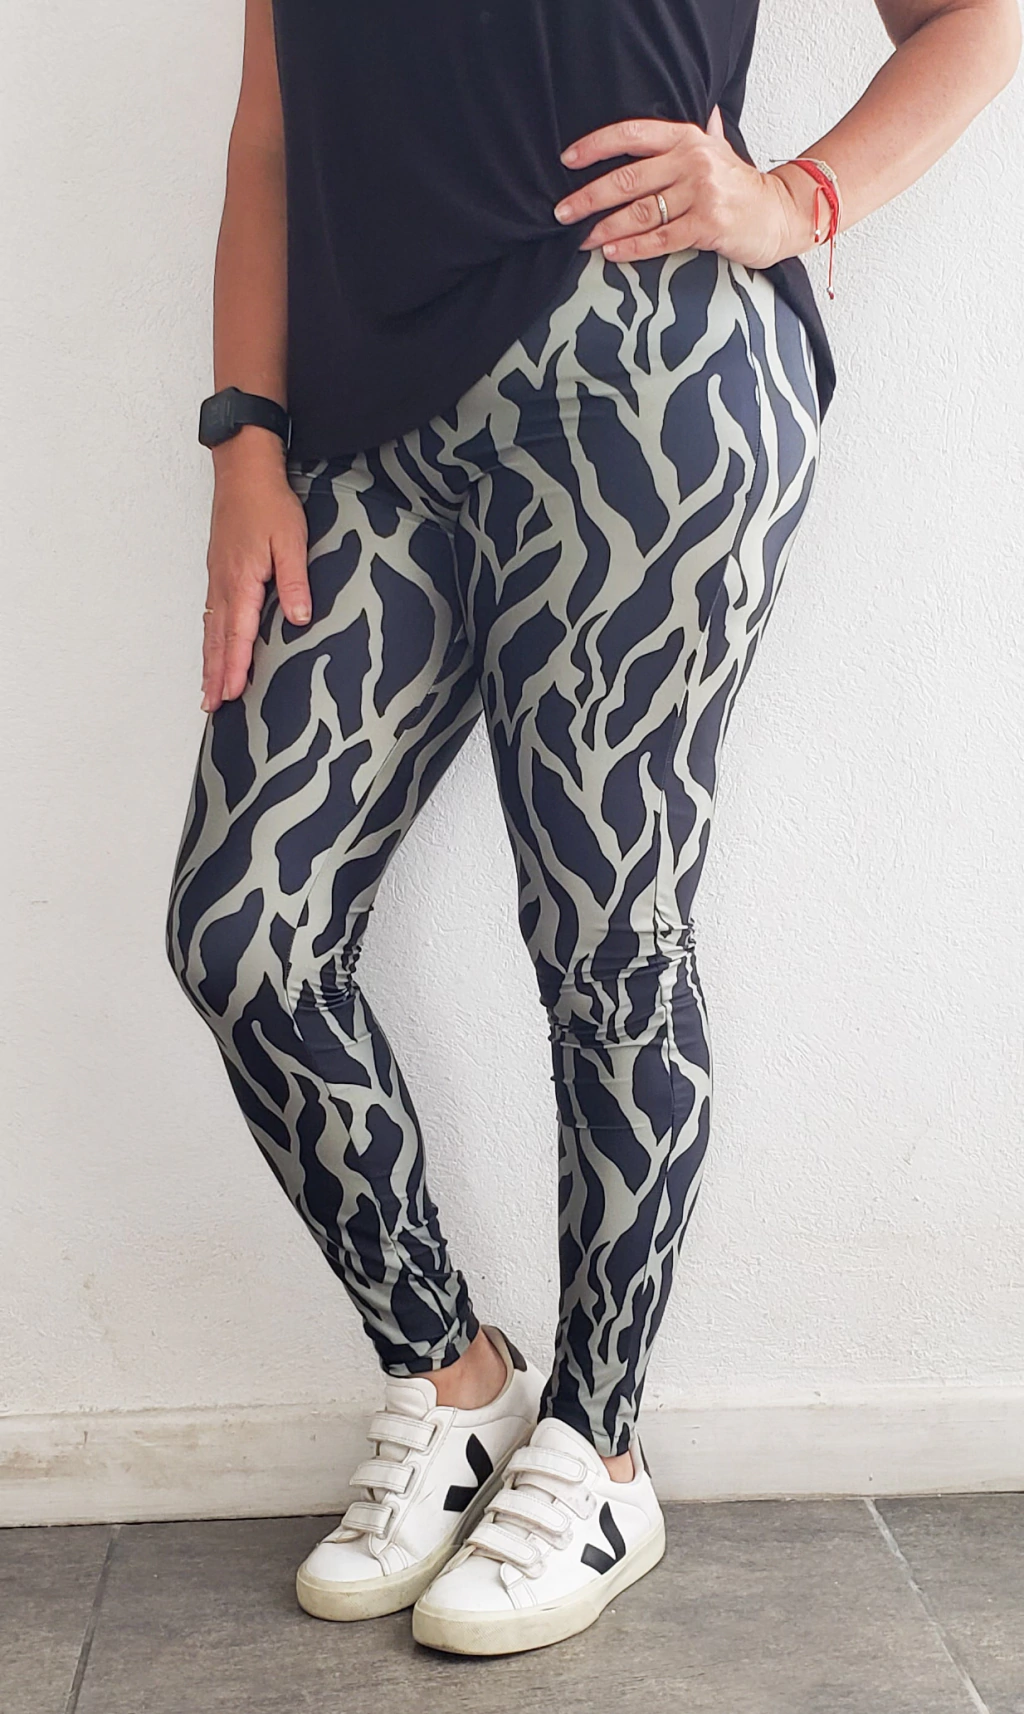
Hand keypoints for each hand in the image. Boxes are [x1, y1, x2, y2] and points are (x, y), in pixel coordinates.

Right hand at [202, 430, 309, 713]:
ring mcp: (217, 578)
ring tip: (207, 691)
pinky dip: (208, 639)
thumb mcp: (291, 539)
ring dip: (209, 662)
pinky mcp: (218, 572)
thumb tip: (300, 618)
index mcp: (242, 580)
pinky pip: (210, 615)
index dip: (236, 666)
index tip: (233, 694)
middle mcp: (224, 584)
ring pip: (210, 630)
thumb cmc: (269, 503)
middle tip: (211, 707)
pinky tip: (211, 649)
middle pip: (217, 640)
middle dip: (215, 675)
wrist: (243, 470)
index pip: (239, 634)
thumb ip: (295, 580)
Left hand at [553, 105, 799, 269]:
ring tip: (583, 239)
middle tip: (563, 212)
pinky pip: (661, 238)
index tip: (567, 160)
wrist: (781, 213)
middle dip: (589, 197)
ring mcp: (701, 193)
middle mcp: (692, 161)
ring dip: (605, 227)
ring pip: (641, 211)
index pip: (632, 134)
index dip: (596, 146)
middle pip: (628, 177)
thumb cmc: (743, 187)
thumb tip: (707, 111)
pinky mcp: (708, 225)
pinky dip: (632, 247)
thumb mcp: (722, 151)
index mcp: (688, 138)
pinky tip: (612, 252)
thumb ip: (706, 134)